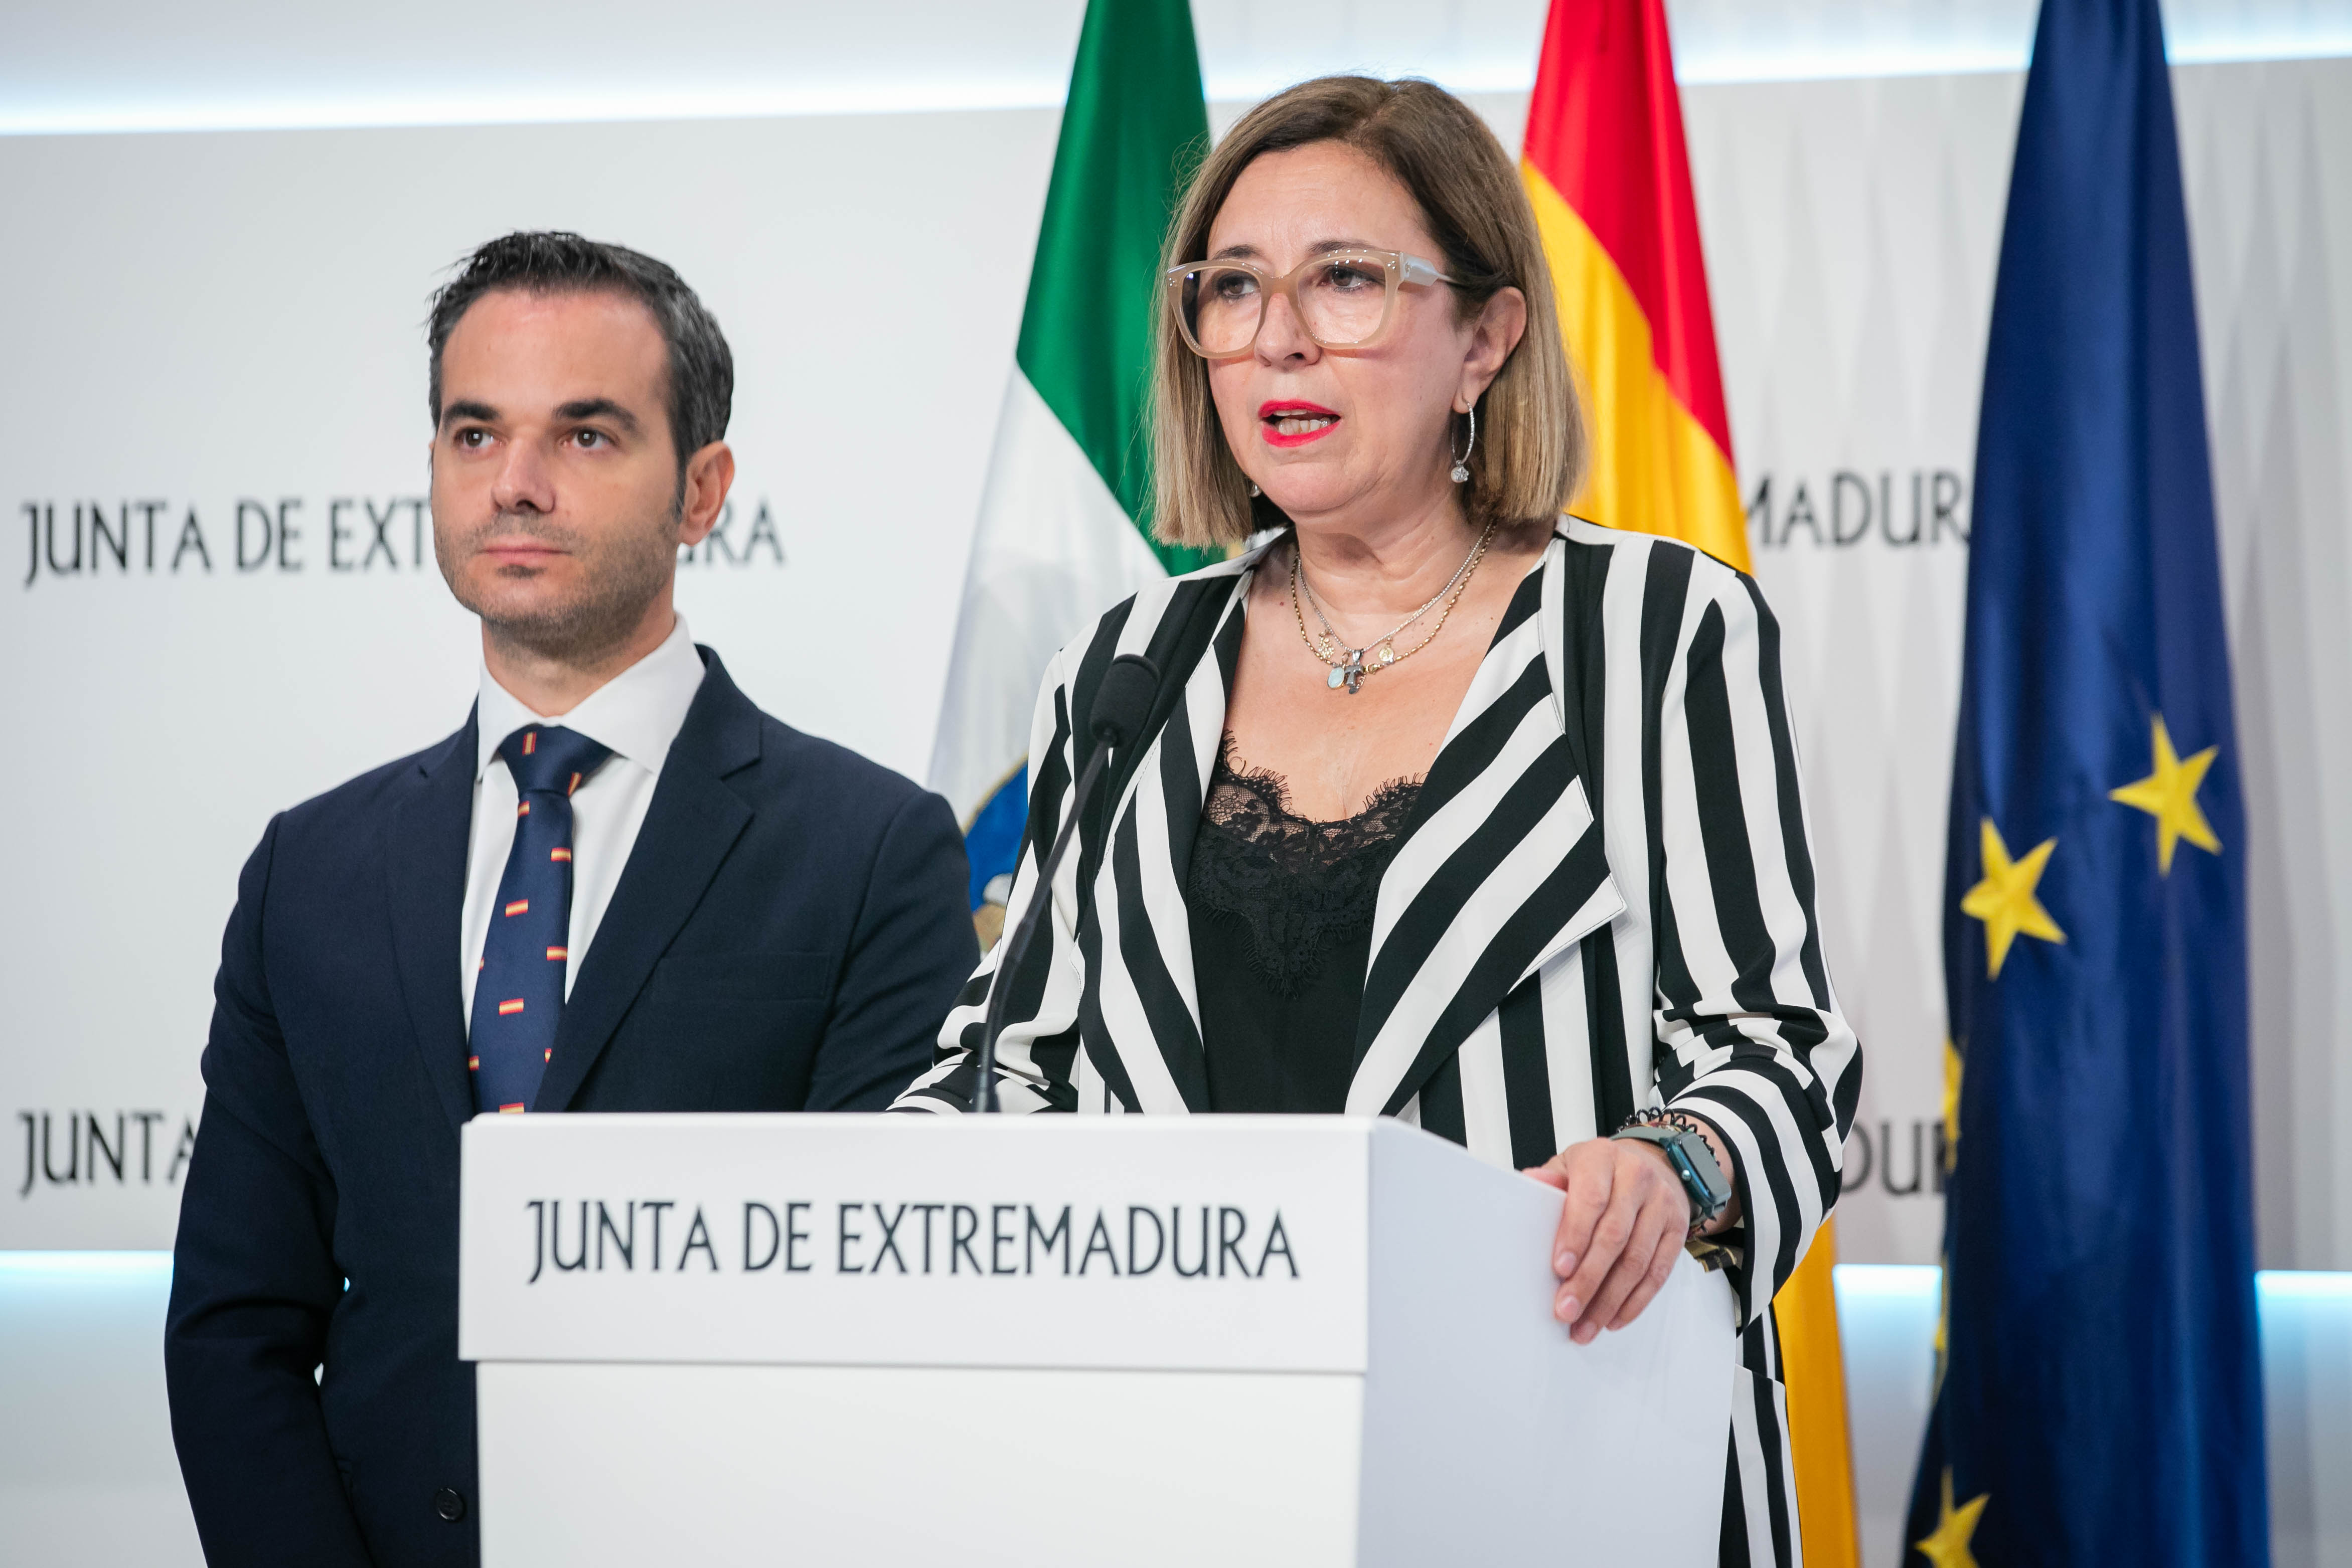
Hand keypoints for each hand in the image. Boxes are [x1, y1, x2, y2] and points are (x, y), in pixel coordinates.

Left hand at [1523, 1136, 1693, 1343]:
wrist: (1652, 1162)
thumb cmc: (1600, 1171)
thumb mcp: (1570, 1164)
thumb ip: (1550, 1181)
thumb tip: (1529, 1184)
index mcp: (1602, 1159)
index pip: (1590, 1199)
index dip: (1575, 1236)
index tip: (1560, 1268)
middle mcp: (1637, 1178)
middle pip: (1614, 1237)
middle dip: (1589, 1279)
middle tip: (1567, 1310)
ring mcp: (1662, 1204)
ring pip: (1638, 1260)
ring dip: (1610, 1300)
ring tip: (1586, 1325)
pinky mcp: (1678, 1229)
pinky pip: (1659, 1272)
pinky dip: (1636, 1301)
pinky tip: (1614, 1318)